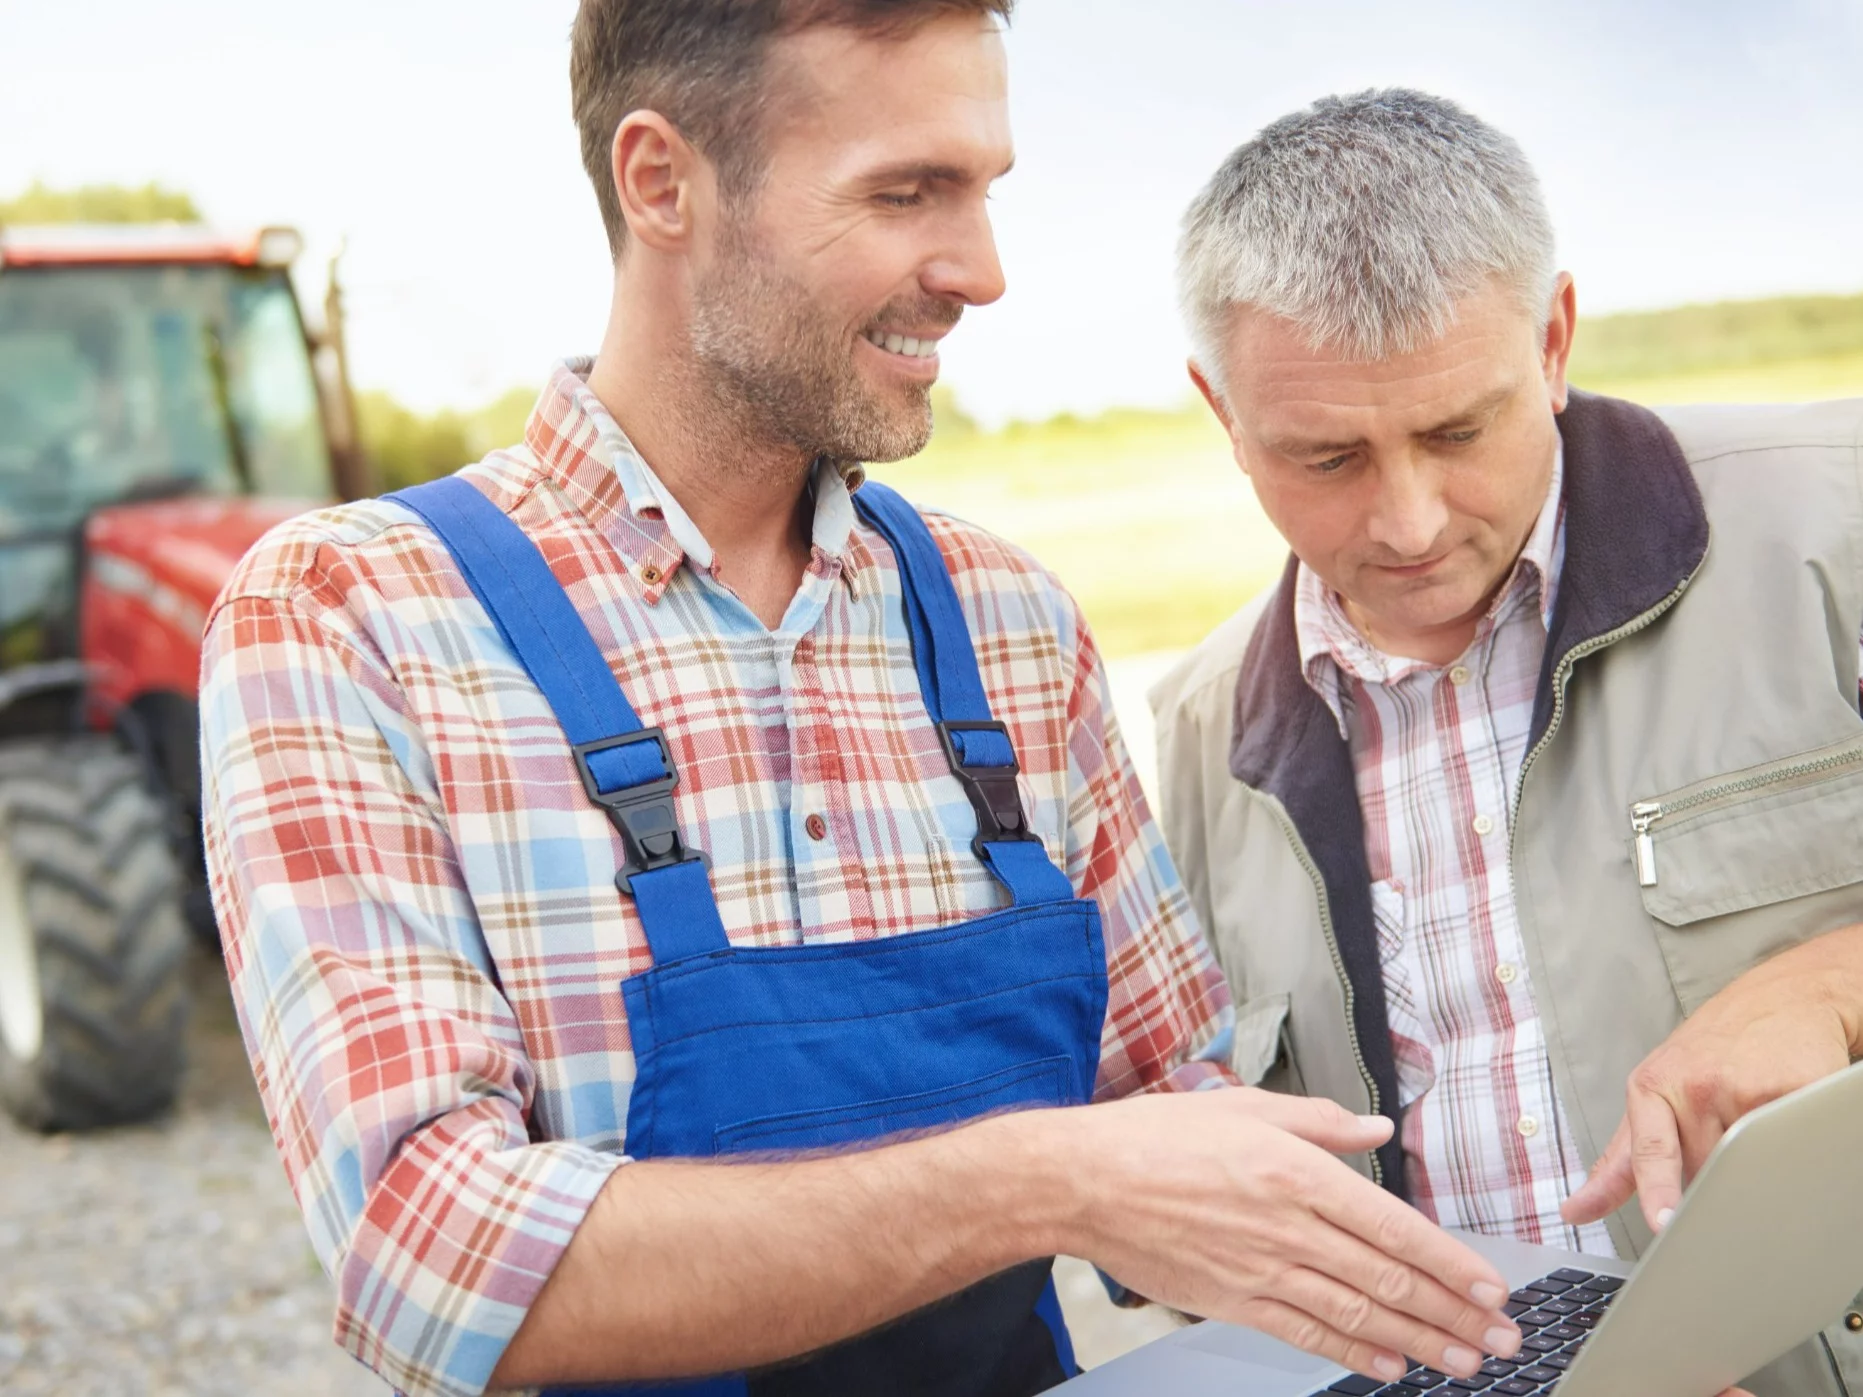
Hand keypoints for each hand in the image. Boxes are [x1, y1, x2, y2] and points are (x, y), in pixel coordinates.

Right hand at [1065, 1087, 1520, 1384]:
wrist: (1085, 1181)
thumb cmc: (1156, 1136)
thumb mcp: (1242, 1105)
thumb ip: (1318, 1121)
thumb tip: (1378, 1130)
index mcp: (1294, 1170)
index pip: (1392, 1224)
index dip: (1449, 1261)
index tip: (1490, 1286)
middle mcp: (1286, 1224)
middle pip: (1387, 1278)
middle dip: (1453, 1312)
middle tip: (1500, 1337)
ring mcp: (1260, 1268)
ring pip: (1357, 1313)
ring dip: (1419, 1341)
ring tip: (1464, 1360)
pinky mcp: (1234, 1300)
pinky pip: (1307, 1332)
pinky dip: (1354, 1352)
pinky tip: (1389, 1364)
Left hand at [1562, 929, 1859, 1233]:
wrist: (1782, 997)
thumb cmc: (1714, 1048)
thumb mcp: (1653, 1090)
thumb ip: (1619, 1159)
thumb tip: (1576, 1209)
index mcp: (1652, 1088)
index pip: (1651, 1152)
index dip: (1659, 1192)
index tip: (1663, 1223)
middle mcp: (1694, 1086)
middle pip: (1704, 1175)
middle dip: (1711, 1177)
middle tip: (1724, 1140)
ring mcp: (1744, 1087)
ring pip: (1744, 1168)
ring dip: (1750, 1165)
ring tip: (1754, 1123)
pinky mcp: (1794, 1090)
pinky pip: (1787, 1146)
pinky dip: (1789, 1149)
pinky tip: (1785, 1121)